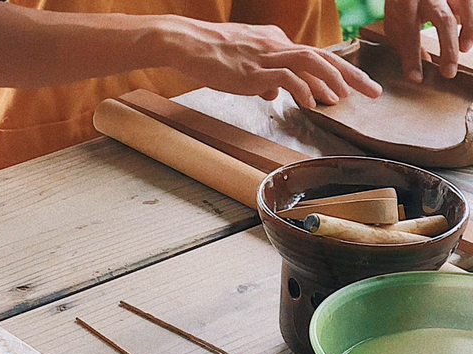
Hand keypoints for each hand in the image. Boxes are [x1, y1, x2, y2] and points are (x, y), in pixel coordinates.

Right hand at [171, 20, 381, 107]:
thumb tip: (276, 94)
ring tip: (345, 98)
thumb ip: (262, 78)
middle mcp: (277, 45)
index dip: (337, 72)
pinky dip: (303, 89)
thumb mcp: (241, 66)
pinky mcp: (255, 69)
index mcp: (275, 42)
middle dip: (352, 75)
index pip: (314, 56)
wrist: (188, 43)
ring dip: (333, 80)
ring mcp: (267, 56)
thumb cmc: (209, 55)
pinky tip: (311, 102)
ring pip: (311, 62)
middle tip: (374, 92)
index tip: (354, 87)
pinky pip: (287, 77)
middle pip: (323, 57)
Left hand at [385, 0, 471, 81]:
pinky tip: (467, 33)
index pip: (409, 34)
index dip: (412, 58)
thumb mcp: (396, 21)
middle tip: (449, 73)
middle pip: (443, 20)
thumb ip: (404, 42)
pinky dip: (470, 18)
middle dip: (448, 48)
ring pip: (465, 5)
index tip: (416, 78)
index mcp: (405, 4)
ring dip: (469, 29)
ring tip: (465, 48)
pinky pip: (469, 3)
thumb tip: (421, 67)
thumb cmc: (403, 3)